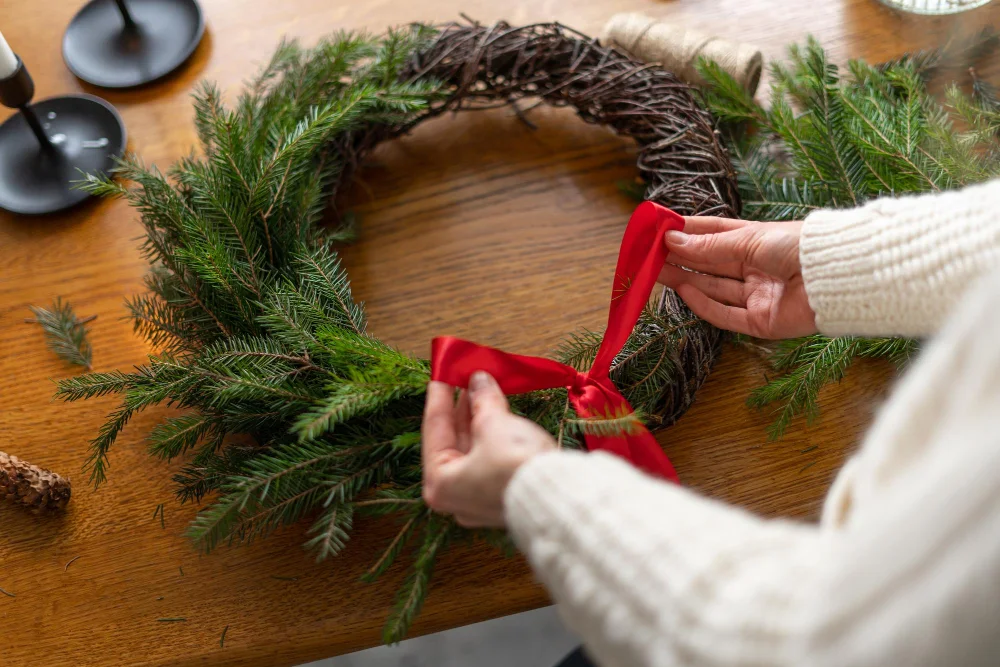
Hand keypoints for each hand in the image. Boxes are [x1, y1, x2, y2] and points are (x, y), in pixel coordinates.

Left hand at [421, 371, 555, 527]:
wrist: (560, 495)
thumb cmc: (515, 464)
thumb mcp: (493, 423)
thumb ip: (482, 400)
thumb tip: (479, 381)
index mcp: (440, 485)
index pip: (434, 430)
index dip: (440, 396)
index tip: (442, 372)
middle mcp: (456, 498)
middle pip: (453, 442)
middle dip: (461, 408)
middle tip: (465, 379)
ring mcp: (481, 501)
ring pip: (474, 451)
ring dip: (478, 420)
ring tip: (483, 390)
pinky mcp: (505, 497)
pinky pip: (491, 460)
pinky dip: (493, 436)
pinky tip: (498, 413)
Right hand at [658, 216, 816, 338]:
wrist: (837, 274)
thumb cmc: (799, 245)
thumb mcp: (748, 240)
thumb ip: (709, 247)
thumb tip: (671, 240)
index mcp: (755, 243)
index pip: (713, 236)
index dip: (685, 233)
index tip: (657, 230)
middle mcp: (755, 269)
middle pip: (709, 265)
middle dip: (678, 259)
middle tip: (646, 256)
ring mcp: (757, 296)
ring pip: (713, 289)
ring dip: (684, 280)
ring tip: (655, 271)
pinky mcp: (761, 322)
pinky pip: (727, 315)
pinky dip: (704, 305)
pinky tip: (683, 291)